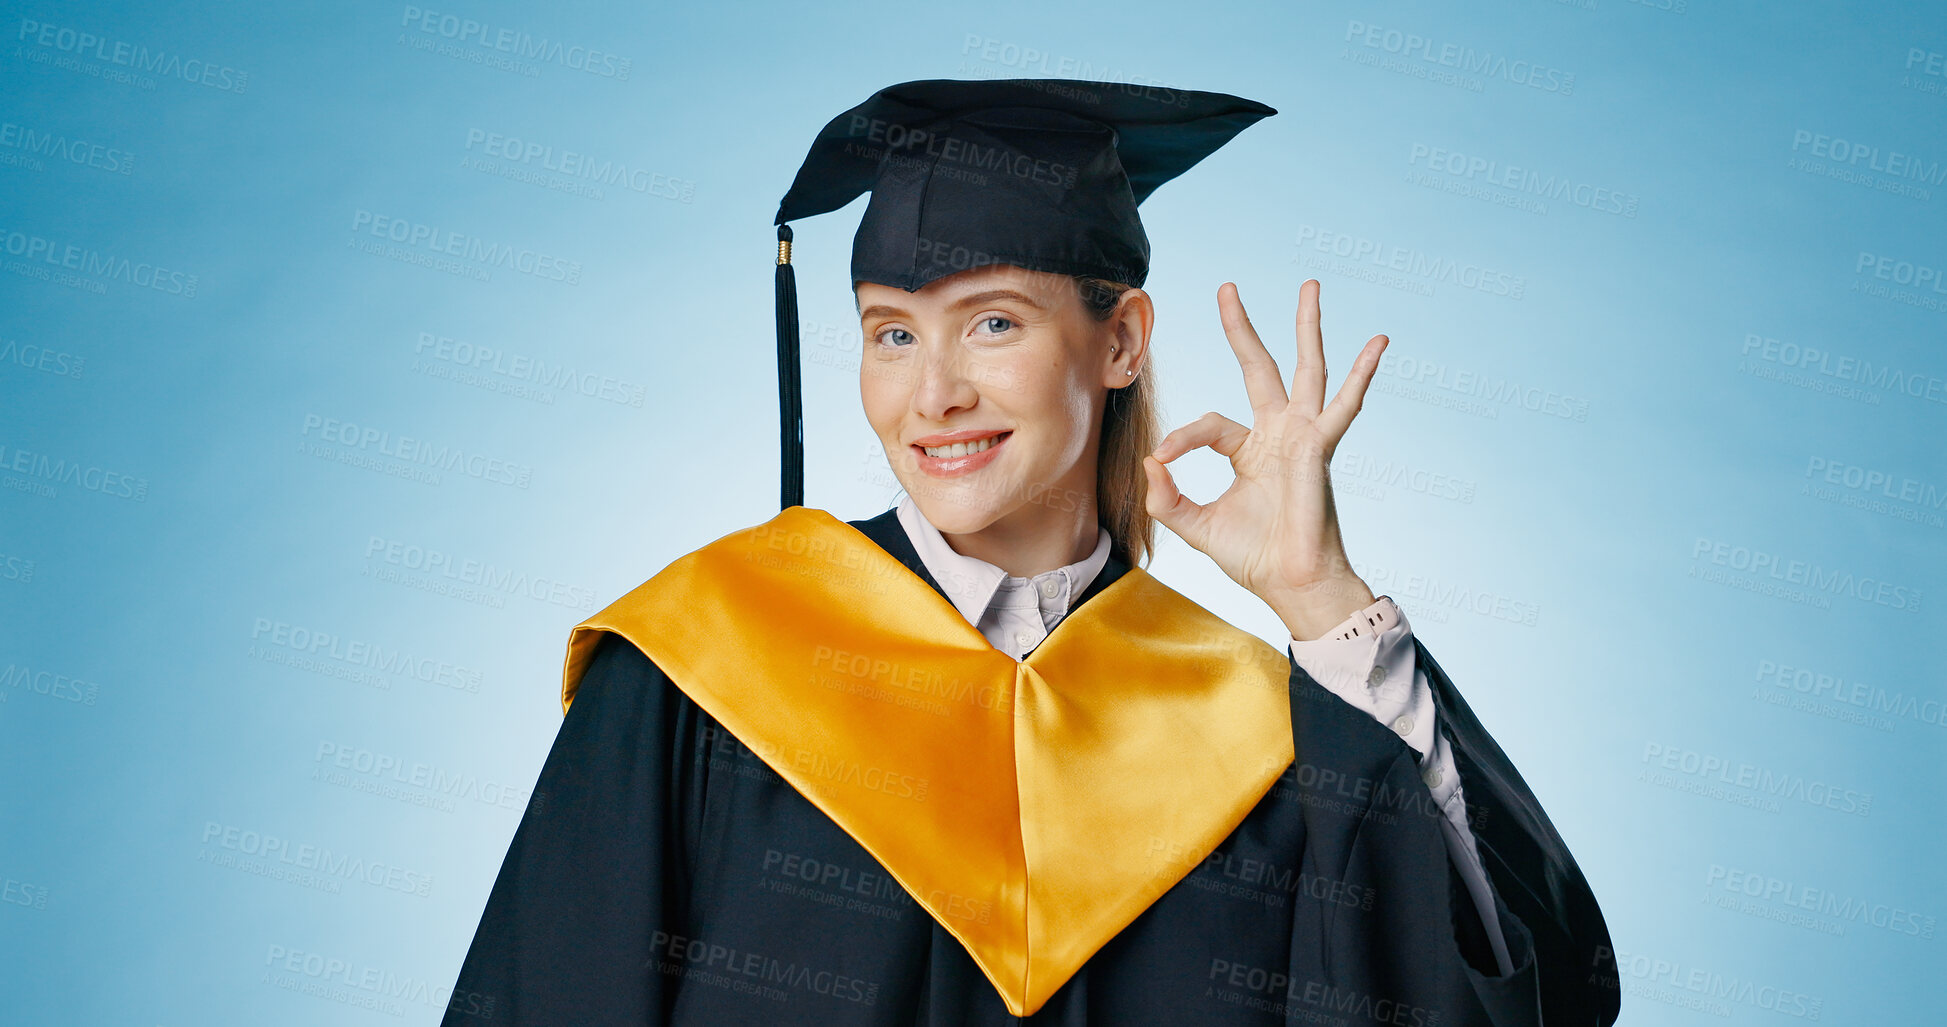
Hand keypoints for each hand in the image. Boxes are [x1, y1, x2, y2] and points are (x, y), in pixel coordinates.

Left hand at [1142, 280, 1385, 640]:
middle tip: (1227, 287)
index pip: (1208, 424)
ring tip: (1309, 285)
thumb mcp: (1194, 525)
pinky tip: (1378, 341)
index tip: (1160, 461)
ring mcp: (1302, 436)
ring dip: (1307, 326)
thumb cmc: (1253, 558)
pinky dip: (1362, 373)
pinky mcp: (1319, 447)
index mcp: (1248, 451)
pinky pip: (1345, 405)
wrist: (1290, 584)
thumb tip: (1148, 461)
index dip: (1180, 439)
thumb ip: (1166, 497)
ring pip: (1305, 368)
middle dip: (1242, 328)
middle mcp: (1278, 434)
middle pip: (1259, 367)